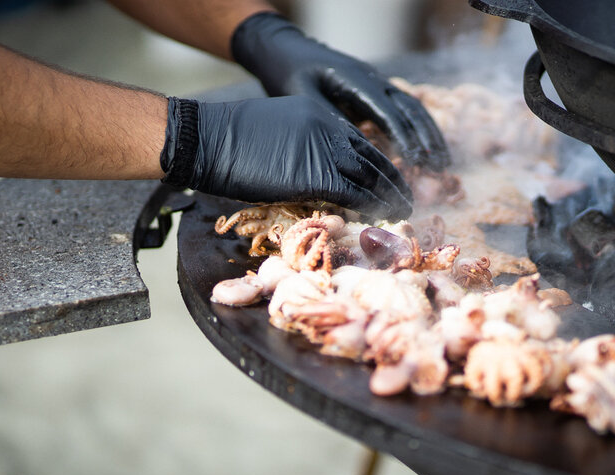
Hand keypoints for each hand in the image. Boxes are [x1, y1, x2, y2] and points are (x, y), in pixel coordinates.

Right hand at [160, 96, 412, 219]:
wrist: (205, 140)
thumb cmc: (228, 143)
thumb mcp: (276, 134)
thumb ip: (303, 149)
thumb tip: (317, 175)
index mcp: (318, 116)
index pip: (360, 142)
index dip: (379, 164)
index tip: (390, 179)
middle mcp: (328, 129)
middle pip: (372, 158)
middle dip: (393, 180)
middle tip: (409, 198)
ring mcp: (324, 151)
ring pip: (370, 177)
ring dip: (390, 197)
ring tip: (403, 212)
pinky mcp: (317, 176)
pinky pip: (356, 195)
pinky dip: (373, 208)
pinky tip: (383, 217)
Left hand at [231, 12, 449, 170]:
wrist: (286, 48)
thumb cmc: (290, 74)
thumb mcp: (303, 98)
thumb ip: (328, 121)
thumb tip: (354, 150)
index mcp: (357, 81)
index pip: (390, 113)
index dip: (406, 139)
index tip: (418, 163)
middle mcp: (374, 80)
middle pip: (411, 110)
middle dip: (428, 140)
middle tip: (440, 169)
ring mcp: (378, 83)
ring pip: (414, 108)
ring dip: (431, 135)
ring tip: (443, 165)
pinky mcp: (376, 89)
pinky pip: (405, 109)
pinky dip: (419, 130)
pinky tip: (427, 150)